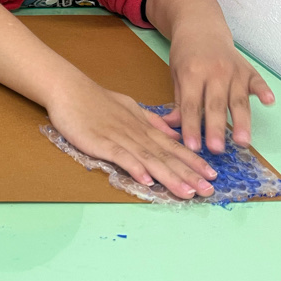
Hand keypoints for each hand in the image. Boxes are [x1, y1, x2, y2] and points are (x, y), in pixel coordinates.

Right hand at [47, 81, 218, 199]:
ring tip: (187, 192)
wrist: (68, 88)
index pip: (173, 146)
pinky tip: (147, 181)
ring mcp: (118, 138)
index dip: (193, 162)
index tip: (212, 175)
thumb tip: (173, 134)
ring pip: (149, 159)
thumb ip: (151, 121)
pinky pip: (121, 156)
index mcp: (143, 127)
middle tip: (209, 191)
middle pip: (166, 156)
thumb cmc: (95, 99)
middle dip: (189, 174)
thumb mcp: (129, 106)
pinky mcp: (100, 142)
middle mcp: (136, 133)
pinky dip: (135, 168)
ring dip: (169, 176)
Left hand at [163, 28, 274, 153]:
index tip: (193, 147)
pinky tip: (268, 102)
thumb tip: (172, 126)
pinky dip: (263, 91)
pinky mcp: (248, 69)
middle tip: (216, 150)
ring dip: (240, 121)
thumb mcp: (175, 75)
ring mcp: (234, 70)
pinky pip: (257, 82)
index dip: (191, 127)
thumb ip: (178, 102)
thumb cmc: (186, 56)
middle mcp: (214, 72)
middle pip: (215, 105)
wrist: (201, 28)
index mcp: (191, 74)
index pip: (191, 105)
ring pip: (238, 99)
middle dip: (216, 128)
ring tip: (242, 142)